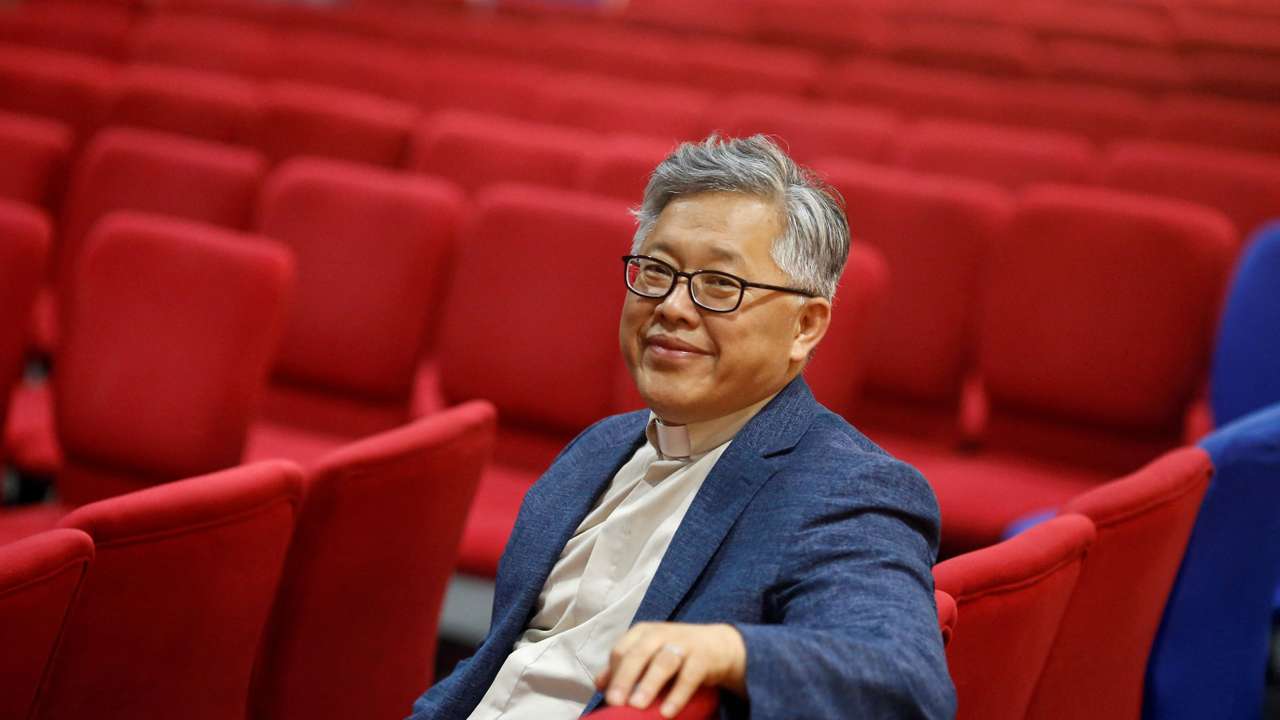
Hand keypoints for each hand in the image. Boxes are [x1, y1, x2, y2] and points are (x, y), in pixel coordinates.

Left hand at [595, 622, 746, 717]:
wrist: (719, 646)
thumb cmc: (675, 653)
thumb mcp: (648, 655)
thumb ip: (624, 668)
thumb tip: (599, 684)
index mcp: (643, 633)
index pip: (621, 650)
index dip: (613, 673)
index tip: (609, 697)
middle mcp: (661, 634)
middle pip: (638, 654)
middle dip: (625, 678)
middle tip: (615, 702)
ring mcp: (683, 644)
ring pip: (663, 662)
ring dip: (649, 684)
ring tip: (637, 706)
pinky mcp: (702, 657)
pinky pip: (689, 676)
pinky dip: (677, 694)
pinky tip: (667, 712)